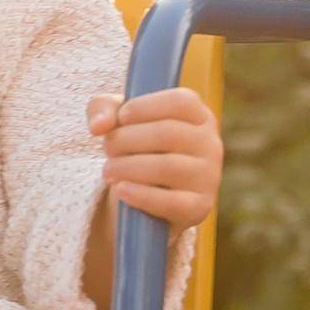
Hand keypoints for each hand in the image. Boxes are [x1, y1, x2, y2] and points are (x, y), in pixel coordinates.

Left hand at [87, 87, 221, 228]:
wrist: (146, 197)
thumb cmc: (135, 148)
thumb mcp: (119, 121)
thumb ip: (103, 108)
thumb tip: (99, 125)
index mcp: (198, 116)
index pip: (181, 102)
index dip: (146, 107)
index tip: (121, 117)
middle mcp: (210, 144)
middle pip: (169, 133)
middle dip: (128, 139)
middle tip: (107, 148)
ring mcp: (209, 176)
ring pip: (168, 167)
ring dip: (129, 167)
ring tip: (108, 171)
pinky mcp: (199, 207)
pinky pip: (172, 202)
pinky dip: (142, 196)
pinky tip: (122, 190)